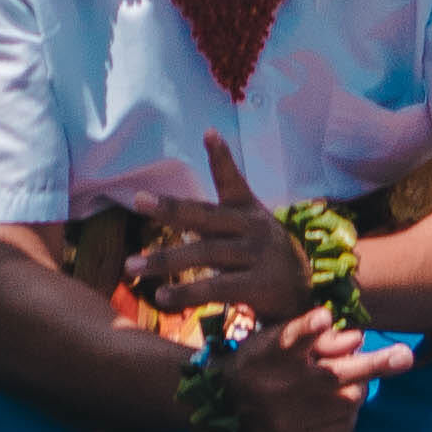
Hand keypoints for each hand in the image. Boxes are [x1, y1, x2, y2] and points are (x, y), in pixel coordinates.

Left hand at [125, 134, 312, 322]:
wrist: (300, 292)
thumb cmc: (260, 252)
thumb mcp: (246, 223)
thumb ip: (216, 206)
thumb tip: (184, 175)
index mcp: (247, 210)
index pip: (233, 180)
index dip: (222, 157)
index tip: (208, 133)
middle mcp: (253, 228)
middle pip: (207, 216)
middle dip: (172, 208)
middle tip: (138, 200)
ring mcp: (257, 256)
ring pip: (205, 254)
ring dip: (165, 260)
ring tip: (131, 267)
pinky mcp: (259, 286)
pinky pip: (216, 288)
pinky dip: (186, 293)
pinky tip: (161, 298)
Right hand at [217, 308, 407, 431]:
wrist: (221, 416)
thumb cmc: (255, 367)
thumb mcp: (272, 340)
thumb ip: (309, 335)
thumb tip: (357, 338)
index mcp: (268, 355)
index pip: (290, 338)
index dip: (307, 328)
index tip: (325, 318)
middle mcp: (277, 389)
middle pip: (334, 375)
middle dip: (376, 365)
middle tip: (404, 356)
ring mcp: (285, 423)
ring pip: (346, 402)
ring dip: (358, 388)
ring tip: (350, 382)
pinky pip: (340, 431)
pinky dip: (347, 415)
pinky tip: (336, 406)